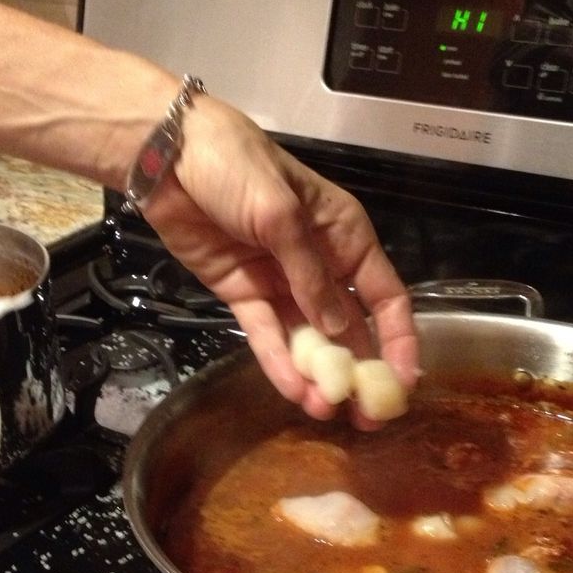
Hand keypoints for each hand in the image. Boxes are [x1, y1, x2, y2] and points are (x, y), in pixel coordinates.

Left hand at [140, 94, 418, 424]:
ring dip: (319, 376)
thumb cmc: (236, 165)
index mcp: (344, 236)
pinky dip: (280, 364)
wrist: (169, 156)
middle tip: (367, 416)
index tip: (404, 381)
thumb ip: (309, 274)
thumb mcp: (281, 213)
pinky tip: (294, 393)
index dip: (398, 339)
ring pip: (309, 340)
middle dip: (360, 371)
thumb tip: (338, 330)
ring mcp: (281, 283)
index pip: (385, 296)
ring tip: (327, 413)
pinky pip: (267, 335)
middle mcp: (320, 265)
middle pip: (350, 328)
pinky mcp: (244, 295)